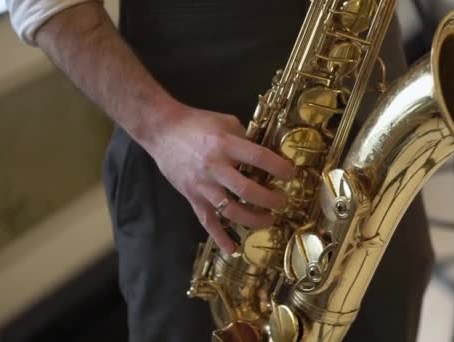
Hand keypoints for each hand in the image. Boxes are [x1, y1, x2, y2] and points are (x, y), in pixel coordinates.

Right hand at [145, 105, 295, 253]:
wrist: (162, 131)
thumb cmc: (197, 123)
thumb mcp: (225, 122)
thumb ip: (245, 139)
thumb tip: (266, 155)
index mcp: (225, 145)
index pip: (259, 158)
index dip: (279, 168)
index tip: (291, 174)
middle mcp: (214, 168)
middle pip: (247, 191)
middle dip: (270, 199)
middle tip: (282, 201)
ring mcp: (202, 186)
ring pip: (231, 211)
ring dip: (254, 219)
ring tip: (269, 219)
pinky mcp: (192, 197)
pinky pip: (207, 222)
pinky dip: (220, 238)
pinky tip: (232, 249)